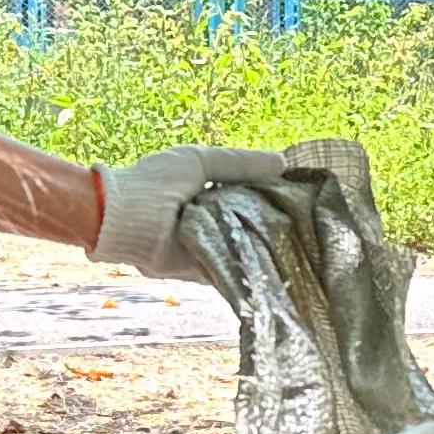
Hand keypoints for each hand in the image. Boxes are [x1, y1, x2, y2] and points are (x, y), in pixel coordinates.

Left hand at [92, 145, 287, 281]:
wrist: (123, 217)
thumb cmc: (155, 182)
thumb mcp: (200, 161)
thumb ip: (239, 163)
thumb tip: (283, 162)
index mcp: (207, 197)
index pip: (248, 198)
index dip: (272, 196)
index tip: (301, 196)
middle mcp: (210, 224)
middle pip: (251, 225)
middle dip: (276, 224)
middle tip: (309, 223)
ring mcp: (208, 249)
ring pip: (247, 248)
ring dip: (268, 245)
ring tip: (304, 243)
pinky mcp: (204, 272)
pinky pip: (234, 269)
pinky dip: (253, 266)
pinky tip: (283, 262)